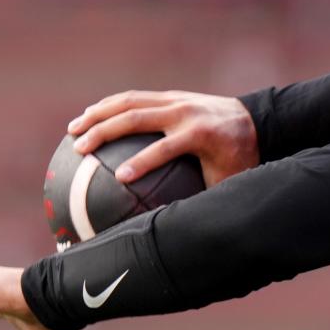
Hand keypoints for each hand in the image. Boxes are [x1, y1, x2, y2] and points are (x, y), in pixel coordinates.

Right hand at [67, 90, 258, 186]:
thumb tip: (176, 233)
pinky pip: (135, 98)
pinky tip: (89, 119)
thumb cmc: (240, 161)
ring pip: (131, 101)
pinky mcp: (171, 96)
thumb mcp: (228, 184)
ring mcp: (177, 99)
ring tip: (72, 130)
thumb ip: (202, 201)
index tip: (119, 178)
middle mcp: (185, 111)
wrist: (256, 122)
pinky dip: (110, 106)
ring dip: (99, 114)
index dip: (142, 162)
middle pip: (138, 117)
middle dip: (106, 131)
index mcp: (200, 134)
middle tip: (79, 149)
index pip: (166, 148)